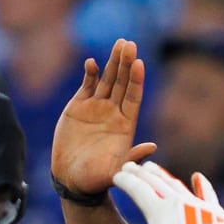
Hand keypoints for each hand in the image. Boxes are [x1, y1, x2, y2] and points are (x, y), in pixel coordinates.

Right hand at [53, 39, 155, 199]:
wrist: (72, 179)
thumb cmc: (96, 179)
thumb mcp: (116, 171)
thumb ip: (132, 158)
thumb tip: (152, 146)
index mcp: (125, 125)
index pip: (133, 97)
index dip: (136, 80)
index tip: (139, 64)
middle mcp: (113, 113)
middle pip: (122, 83)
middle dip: (125, 63)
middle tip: (129, 44)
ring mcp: (96, 108)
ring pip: (107, 80)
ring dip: (112, 62)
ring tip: (119, 44)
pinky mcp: (78, 107)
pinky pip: (87, 85)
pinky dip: (90, 74)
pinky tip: (93, 62)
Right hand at [111, 161, 223, 223]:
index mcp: (159, 211)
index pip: (138, 190)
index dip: (125, 181)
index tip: (116, 176)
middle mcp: (176, 202)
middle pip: (154, 182)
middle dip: (139, 173)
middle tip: (129, 165)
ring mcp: (195, 204)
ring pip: (174, 183)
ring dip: (161, 174)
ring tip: (151, 166)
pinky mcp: (212, 210)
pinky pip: (205, 193)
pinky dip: (200, 185)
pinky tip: (197, 177)